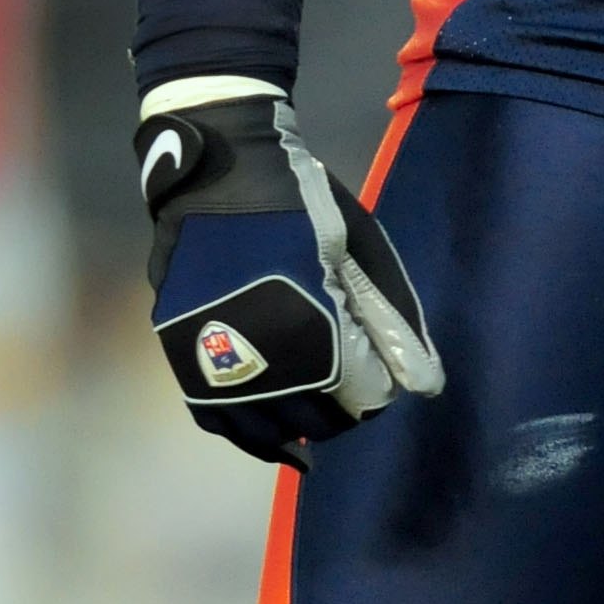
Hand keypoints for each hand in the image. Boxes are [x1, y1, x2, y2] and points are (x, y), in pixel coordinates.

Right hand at [135, 78, 442, 461]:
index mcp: (312, 330)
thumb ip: (394, 322)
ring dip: (290, 434)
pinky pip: (209, 412)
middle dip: (337, 414)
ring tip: (311, 434)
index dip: (375, 392)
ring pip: (259, 426)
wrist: (221, 166)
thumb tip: (426, 385)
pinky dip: (240, 432)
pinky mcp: (178, 347)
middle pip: (312, 419)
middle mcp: (259, 356)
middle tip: (348, 396)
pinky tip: (266, 437)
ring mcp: (210, 354)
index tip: (379, 378)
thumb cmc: (302, 203)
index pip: (358, 396)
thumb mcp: (362, 252)